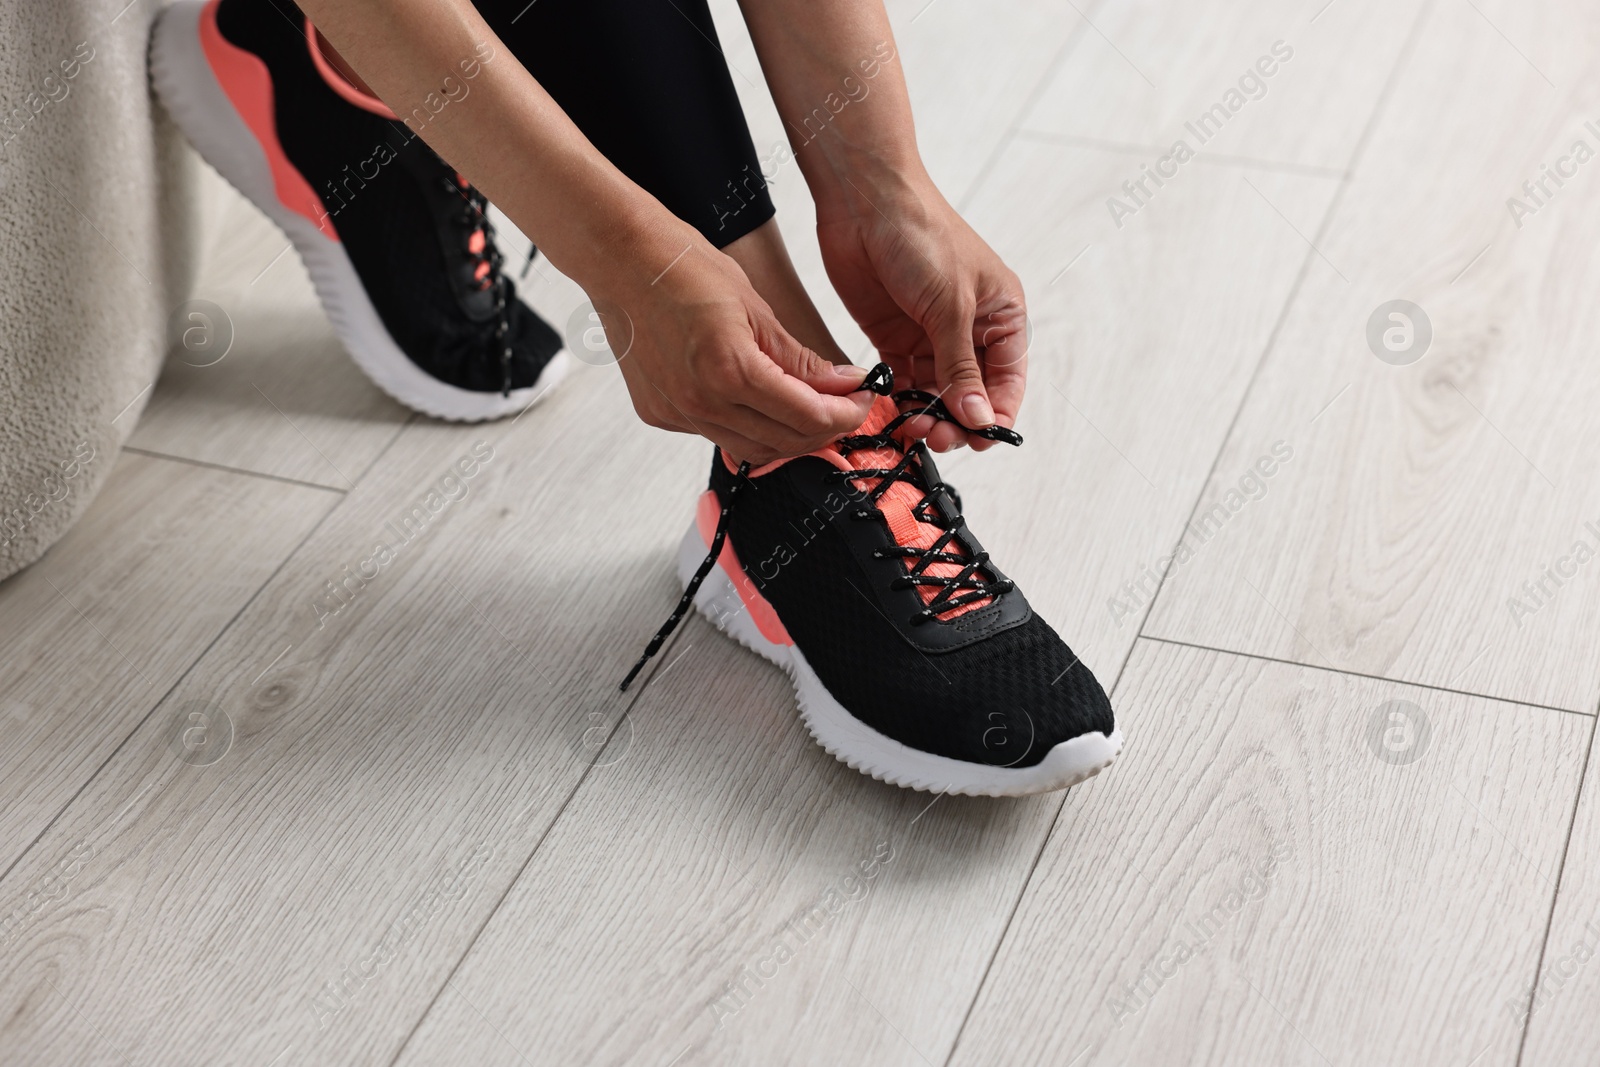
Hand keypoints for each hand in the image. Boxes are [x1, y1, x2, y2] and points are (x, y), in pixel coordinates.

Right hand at [588, 227, 874, 464]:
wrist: (621, 259)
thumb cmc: (683, 267)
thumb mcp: (757, 307)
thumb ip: (800, 358)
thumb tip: (843, 384)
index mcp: (729, 370)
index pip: (808, 416)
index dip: (845, 413)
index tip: (862, 400)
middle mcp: (699, 401)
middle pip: (783, 442)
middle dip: (823, 430)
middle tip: (844, 407)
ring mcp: (676, 412)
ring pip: (750, 448)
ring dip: (786, 436)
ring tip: (809, 409)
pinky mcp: (660, 415)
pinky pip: (716, 435)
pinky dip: (747, 427)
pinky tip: (758, 403)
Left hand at [816, 177, 1027, 451]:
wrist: (864, 200)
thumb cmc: (921, 234)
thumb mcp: (950, 305)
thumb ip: (961, 367)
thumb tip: (979, 418)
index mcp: (1001, 314)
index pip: (1007, 381)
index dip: (994, 414)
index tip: (976, 439)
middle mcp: (969, 329)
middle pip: (970, 394)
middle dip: (957, 420)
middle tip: (937, 435)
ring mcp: (931, 334)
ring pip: (936, 394)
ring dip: (927, 415)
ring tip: (913, 426)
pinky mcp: (894, 337)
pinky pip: (903, 382)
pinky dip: (900, 400)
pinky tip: (892, 409)